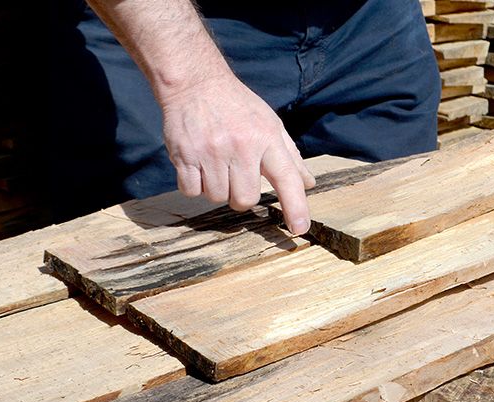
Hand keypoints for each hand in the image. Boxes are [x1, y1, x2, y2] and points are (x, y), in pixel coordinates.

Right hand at [160, 74, 315, 234]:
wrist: (194, 82)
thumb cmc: (236, 106)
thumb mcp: (270, 124)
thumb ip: (290, 157)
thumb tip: (308, 184)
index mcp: (266, 138)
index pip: (286, 178)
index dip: (295, 206)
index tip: (299, 228)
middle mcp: (240, 146)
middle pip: (245, 199)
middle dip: (241, 195)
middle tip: (236, 174)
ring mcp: (211, 152)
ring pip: (217, 197)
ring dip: (217, 188)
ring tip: (215, 163)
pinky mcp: (185, 156)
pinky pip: (192, 192)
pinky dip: (194, 185)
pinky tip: (198, 165)